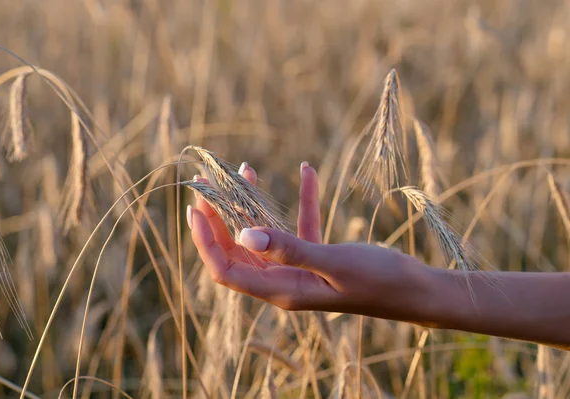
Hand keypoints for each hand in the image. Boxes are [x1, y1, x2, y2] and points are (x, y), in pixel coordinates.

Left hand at [187, 162, 429, 319]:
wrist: (418, 291)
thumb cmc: (380, 281)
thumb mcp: (334, 263)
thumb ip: (290, 250)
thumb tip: (246, 235)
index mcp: (282, 290)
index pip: (227, 270)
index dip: (207, 241)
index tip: (197, 208)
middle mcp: (284, 282)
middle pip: (239, 251)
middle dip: (222, 218)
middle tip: (211, 185)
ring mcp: (301, 270)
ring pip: (265, 238)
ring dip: (255, 206)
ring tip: (246, 171)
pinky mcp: (319, 258)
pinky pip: (301, 228)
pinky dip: (302, 202)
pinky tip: (307, 172)